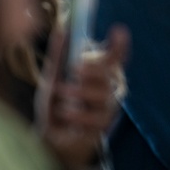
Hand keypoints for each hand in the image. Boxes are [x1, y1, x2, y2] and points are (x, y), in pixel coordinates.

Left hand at [35, 24, 130, 169]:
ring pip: (102, 94)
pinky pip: (95, 116)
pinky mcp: (103, 126)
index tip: (118, 31)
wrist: (50, 141)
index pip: (115, 58)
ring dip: (78, 93)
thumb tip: (62, 29)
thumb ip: (58, 56)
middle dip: (92, 69)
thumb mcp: (52, 79)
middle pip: (109, 73)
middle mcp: (108, 88)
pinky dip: (76, 114)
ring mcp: (108, 107)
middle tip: (74, 69)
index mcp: (99, 74)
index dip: (119, 45)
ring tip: (61, 97)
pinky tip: (65, 115)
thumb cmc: (56, 107)